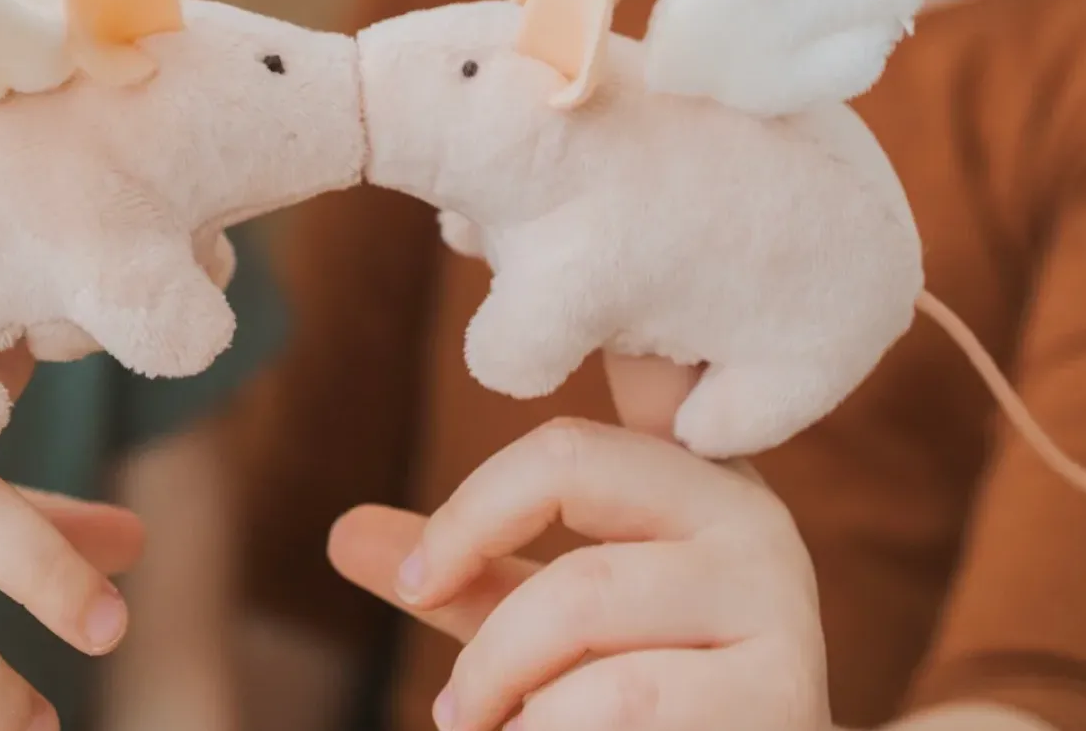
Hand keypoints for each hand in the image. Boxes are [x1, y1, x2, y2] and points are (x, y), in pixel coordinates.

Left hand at [328, 357, 831, 730]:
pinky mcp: (781, 696)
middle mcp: (749, 518)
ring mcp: (777, 604)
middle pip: (564, 471)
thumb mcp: (549, 624)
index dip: (499, 474)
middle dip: (471, 572)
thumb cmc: (642, 707)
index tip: (427, 570)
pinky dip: (551, 728)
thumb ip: (470, 572)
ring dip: (505, 685)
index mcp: (694, 480)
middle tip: (446, 697)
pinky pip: (621, 698)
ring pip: (582, 600)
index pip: (585, 423)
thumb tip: (341, 532)